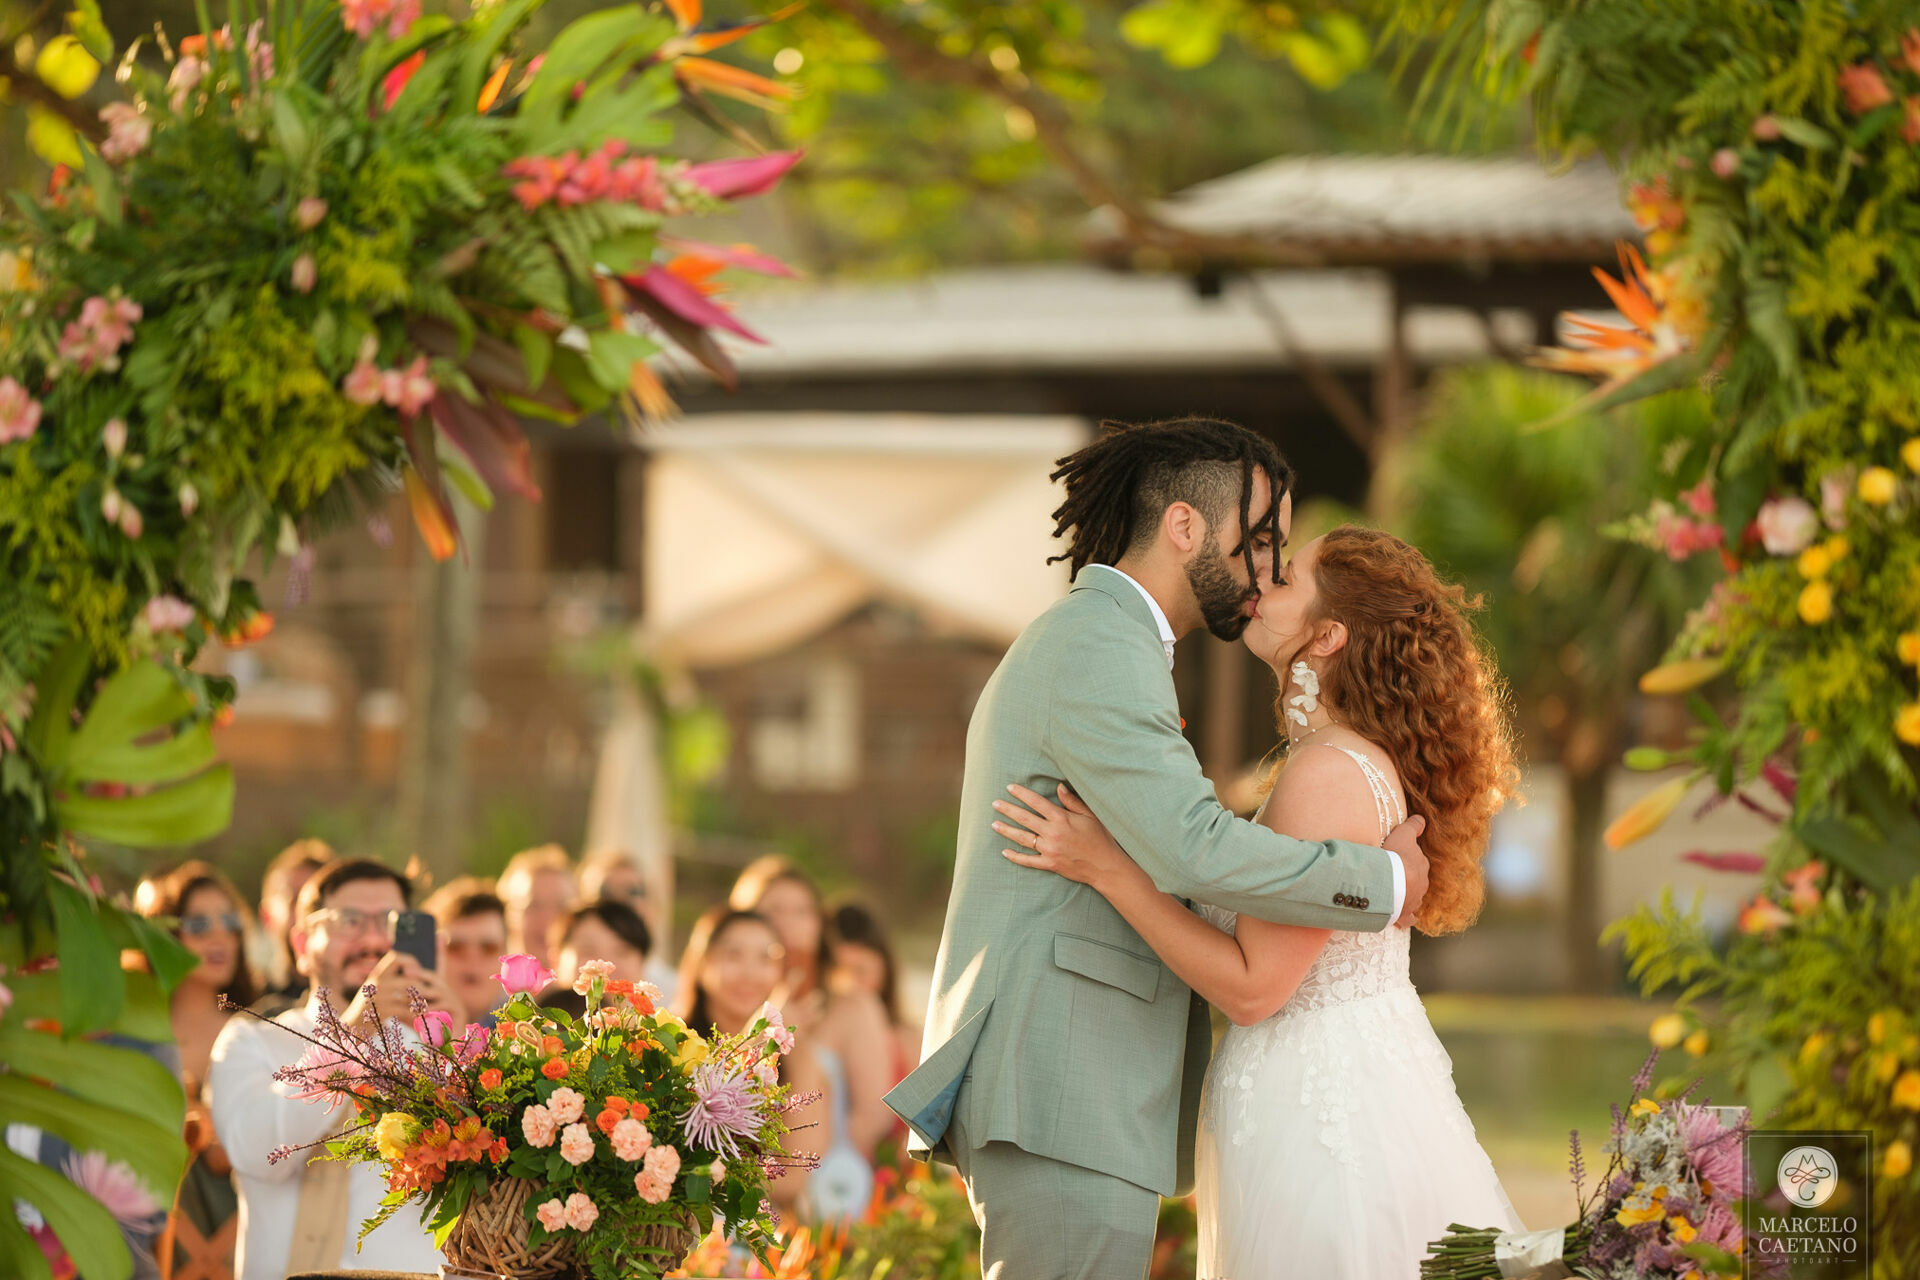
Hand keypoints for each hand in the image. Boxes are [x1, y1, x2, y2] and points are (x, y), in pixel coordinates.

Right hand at [342, 952, 466, 1032]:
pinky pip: (405, 1010)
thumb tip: (413, 971)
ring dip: (420, 1004)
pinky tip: (418, 1019)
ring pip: (409, 996)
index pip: (395, 957)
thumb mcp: (375, 989)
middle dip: (422, 990)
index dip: (410, 961)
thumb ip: (390, 980)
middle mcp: (377, 983)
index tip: (416, 972)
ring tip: (426, 1008)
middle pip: (410, 981)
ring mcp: (379, 996)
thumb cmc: (368, 1009)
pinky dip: (413, 1015)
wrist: (351, 1028)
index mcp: (376, 975)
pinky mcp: (381, 1011)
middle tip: (430, 997)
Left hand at [994, 783, 1130, 890]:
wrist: (1105, 866)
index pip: (1037, 802)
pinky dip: (1016, 857)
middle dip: (1008, 809)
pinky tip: (1005, 852)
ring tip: (994, 824)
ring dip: (1007, 831)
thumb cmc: (1100, 838)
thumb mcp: (1089, 815)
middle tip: (994, 803)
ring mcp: (1050, 850)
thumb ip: (1072, 801)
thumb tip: (1058, 786)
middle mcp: (1053, 833)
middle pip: (1025, 818)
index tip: (1009, 788)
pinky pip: (1029, 860)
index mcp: (1062, 818)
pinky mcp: (1050, 864)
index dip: (1022, 794)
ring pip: (1023, 838)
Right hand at [1383, 814, 1428, 928]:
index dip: (1408, 860)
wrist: (1390, 881)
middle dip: (1408, 880)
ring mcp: (1414, 900)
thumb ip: (1413, 826)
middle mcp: (1422, 884)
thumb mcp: (1403, 834)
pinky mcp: (1405, 913)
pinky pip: (1408, 918)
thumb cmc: (1396, 855)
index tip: (1398, 859)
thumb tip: (1422, 819)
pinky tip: (1402, 920)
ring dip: (1406, 897)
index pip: (1417, 862)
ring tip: (1394, 895)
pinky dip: (1406, 919)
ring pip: (1413, 898)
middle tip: (1395, 876)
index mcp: (1421, 865)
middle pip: (1416, 881)